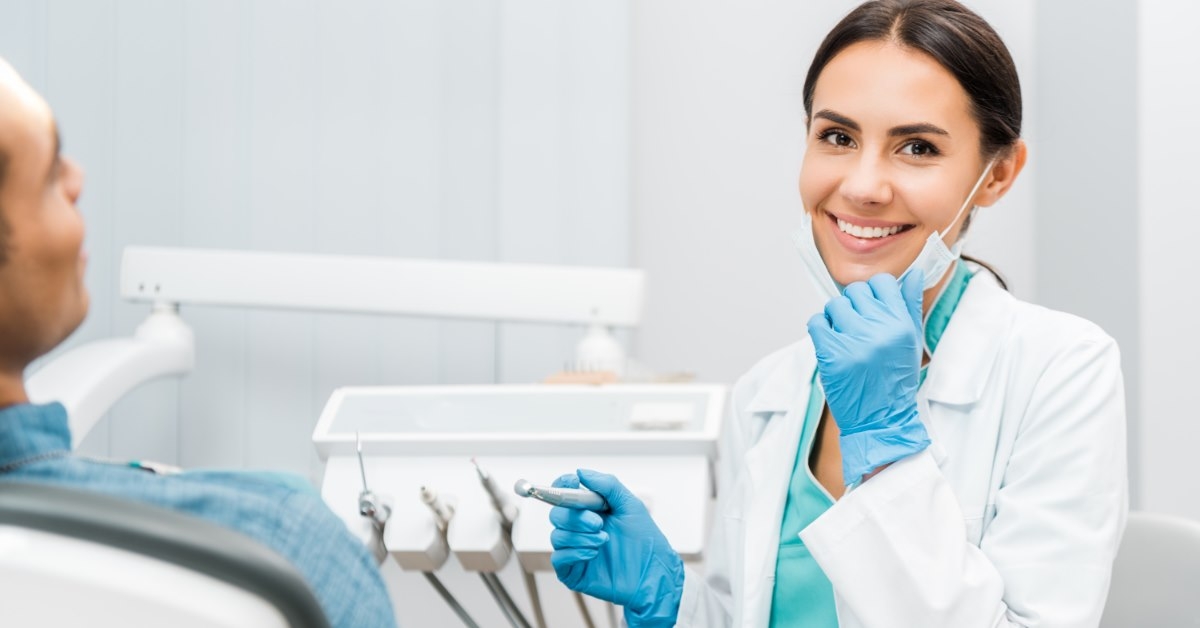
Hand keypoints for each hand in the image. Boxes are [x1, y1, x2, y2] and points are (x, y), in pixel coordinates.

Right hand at [549, 470, 683, 626]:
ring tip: (603, 539)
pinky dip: (574, 552)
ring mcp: (575, 549)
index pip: (564, 493)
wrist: (653, 572)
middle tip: (598, 523)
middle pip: (557, 514)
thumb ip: (607, 485)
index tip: (573, 482)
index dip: (563, 485)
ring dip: (580, 536)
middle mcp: (579, 528)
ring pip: (557, 536)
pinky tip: (593, 553)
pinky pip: (559, 558)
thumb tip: (581, 472)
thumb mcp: (630, 505)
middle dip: (576, 517)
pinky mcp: (573, 571)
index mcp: (589, 509)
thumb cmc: (644, 540)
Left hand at [805, 270, 931, 484]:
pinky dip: (820, 330)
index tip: (871, 307)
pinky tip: (831, 344)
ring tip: (845, 337)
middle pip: (855, 291)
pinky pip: (816, 322)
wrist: (881, 419)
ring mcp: (853, 341)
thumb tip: (915, 273)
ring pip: (834, 305)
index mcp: (901, 324)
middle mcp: (879, 329)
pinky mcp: (831, 353)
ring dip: (835, 318)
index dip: (873, 293)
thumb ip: (909, 305)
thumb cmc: (895, 380)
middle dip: (853, 306)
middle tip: (857, 328)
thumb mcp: (911, 341)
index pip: (882, 282)